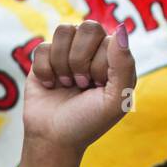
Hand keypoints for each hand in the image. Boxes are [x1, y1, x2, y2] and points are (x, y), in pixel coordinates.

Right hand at [23, 20, 136, 155]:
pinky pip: (42, 47)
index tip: (96, 88)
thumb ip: (124, 65)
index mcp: (114, 58)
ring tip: (66, 84)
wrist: (53, 138)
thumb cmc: (88, 122)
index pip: (107, 38)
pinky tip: (50, 85)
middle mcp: (92, 50)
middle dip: (80, 60)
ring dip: (62, 64)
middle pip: (87, 27)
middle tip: (81, 83)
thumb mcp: (116, 100)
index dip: (99, 65)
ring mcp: (67, 52)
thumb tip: (120, 28)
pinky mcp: (44, 58)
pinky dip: (45, 71)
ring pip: (63, 31)